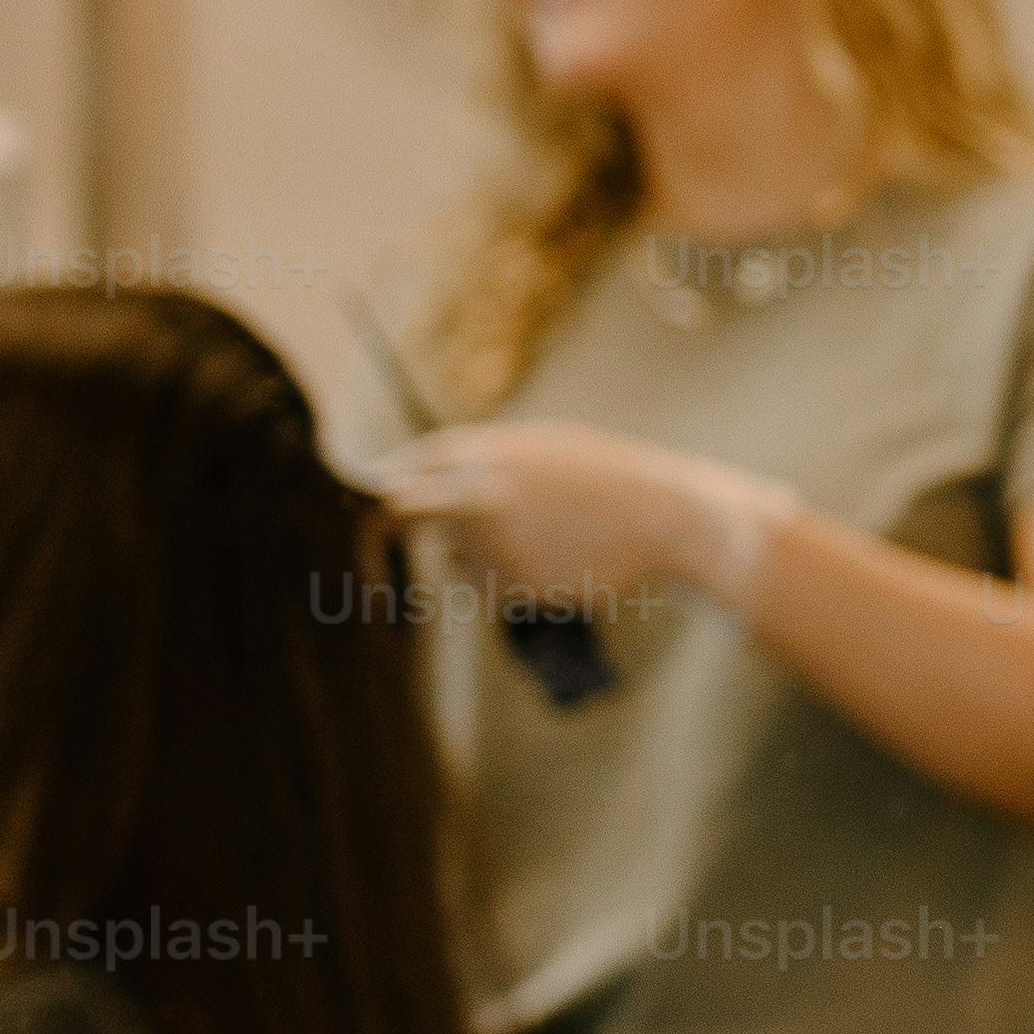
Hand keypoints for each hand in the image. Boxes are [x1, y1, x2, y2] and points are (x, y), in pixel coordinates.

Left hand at [376, 421, 794, 610]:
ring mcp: (495, 543)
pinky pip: (491, 587)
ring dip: (475, 554)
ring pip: (456, 558)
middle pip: (403, 514)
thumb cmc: (605, 476)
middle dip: (388, 531)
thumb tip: (409, 481)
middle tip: (379, 547)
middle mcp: (476, 495)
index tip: (366, 511)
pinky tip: (552, 560)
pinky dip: (510, 580)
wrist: (666, 514)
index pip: (397, 475)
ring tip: (534, 537)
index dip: (376, 493)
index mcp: (480, 452)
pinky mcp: (518, 583)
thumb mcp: (539, 446)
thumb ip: (478, 460)